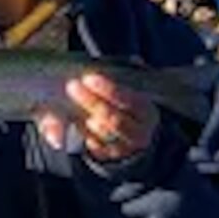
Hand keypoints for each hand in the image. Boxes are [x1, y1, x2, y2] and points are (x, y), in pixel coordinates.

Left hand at [37, 74, 158, 161]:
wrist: (137, 129)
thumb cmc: (129, 101)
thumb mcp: (134, 85)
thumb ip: (131, 71)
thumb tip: (136, 60)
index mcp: (146, 110)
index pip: (129, 100)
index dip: (108, 89)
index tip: (89, 78)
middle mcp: (141, 131)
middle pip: (114, 119)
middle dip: (91, 102)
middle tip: (72, 86)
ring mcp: (128, 147)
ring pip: (104, 134)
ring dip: (87, 120)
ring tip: (74, 106)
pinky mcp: (113, 156)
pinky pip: (97, 148)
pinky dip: (86, 136)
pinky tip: (78, 123)